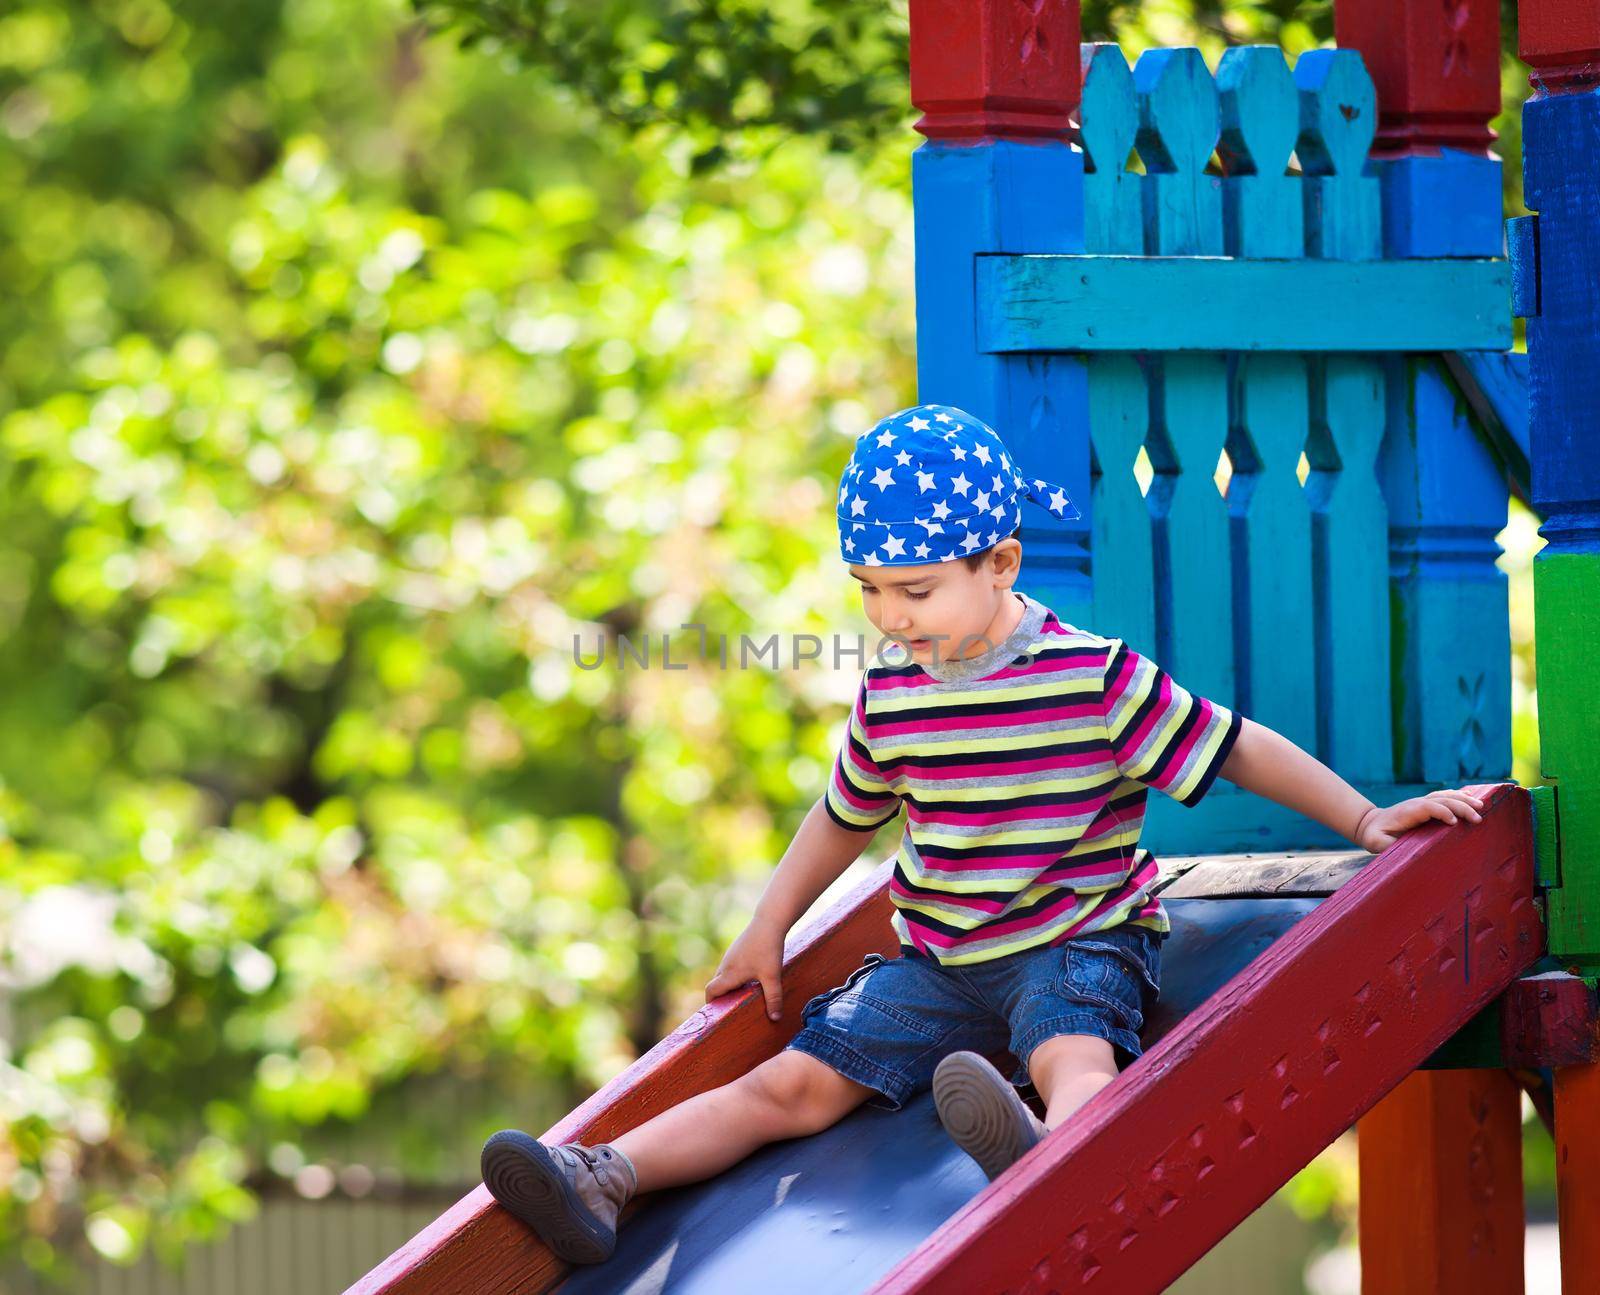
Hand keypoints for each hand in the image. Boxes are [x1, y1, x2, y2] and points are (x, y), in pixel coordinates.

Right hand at [704, 918, 787, 1020]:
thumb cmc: (768, 949)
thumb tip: (775, 1019)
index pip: (711, 991)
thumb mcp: (772, 976)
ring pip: (724, 974)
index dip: (710, 1003)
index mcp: (730, 974)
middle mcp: (726, 965)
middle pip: (716, 984)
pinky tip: (750, 978)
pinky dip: (734, 975)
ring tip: (742, 995)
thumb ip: (773, 998)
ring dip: (728, 985)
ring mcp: (731, 955)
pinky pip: (730, 966)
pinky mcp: (737, 948)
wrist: (769, 921)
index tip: (715, 1013)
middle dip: (720, 996)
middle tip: (731, 1008)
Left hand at [1354, 788, 1485, 852]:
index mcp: (1408, 812)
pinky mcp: (1427, 805)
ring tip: (1481, 805)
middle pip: (1442, 800)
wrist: (1372, 824)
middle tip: (1478, 818)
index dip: (1442, 813)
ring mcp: (1423, 802)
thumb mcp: (1376, 842)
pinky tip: (1471, 797)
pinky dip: (1458, 796)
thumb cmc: (1376, 835)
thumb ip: (1386, 844)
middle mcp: (1417, 804)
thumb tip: (1398, 849)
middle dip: (1461, 807)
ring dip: (1463, 800)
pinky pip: (1444, 797)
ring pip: (1445, 796)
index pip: (1429, 808)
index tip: (1455, 824)